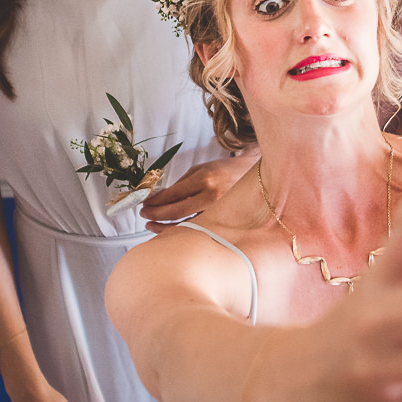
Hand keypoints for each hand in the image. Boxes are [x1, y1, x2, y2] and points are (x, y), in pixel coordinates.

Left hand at [141, 155, 258, 222]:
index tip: (143, 203)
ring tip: (150, 226)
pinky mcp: (223, 223)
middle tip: (143, 215)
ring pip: (185, 226)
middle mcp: (212, 196)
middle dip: (156, 214)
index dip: (155, 201)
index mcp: (205, 179)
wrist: (257, 177)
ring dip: (164, 227)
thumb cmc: (226, 171)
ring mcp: (219, 212)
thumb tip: (159, 197)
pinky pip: (197, 230)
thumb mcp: (202, 168)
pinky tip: (170, 231)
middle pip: (176, 212)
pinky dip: (181, 232)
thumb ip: (181, 184)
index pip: (172, 194)